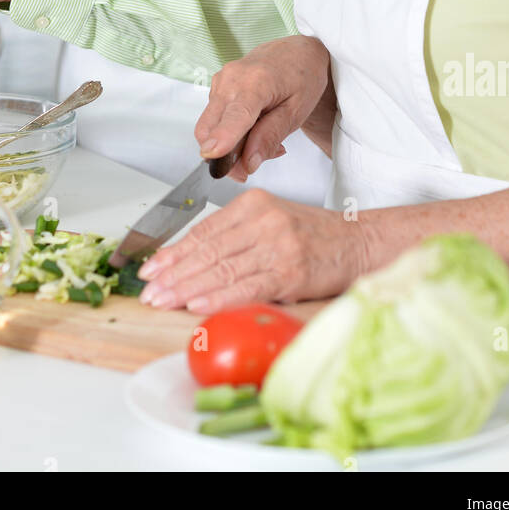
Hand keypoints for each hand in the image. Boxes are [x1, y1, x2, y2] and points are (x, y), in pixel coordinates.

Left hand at [138, 189, 365, 312]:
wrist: (359, 243)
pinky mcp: (291, 270)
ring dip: (187, 289)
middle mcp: (263, 219)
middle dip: (173, 273)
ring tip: (164, 300)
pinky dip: (219, 297)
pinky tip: (197, 305)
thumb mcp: (271, 222)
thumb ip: (236, 236)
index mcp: (254, 204)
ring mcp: (277, 244)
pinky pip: (246, 286)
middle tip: (149, 290)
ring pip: (222, 268)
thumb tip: (191, 261)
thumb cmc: (314, 237)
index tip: (151, 268)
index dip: (173, 251)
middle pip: (208, 249)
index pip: (204, 230)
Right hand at [196, 36, 332, 181]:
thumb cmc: (302, 76)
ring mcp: (220, 80)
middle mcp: (231, 79)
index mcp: (256, 82)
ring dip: (229, 145)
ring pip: (210, 128)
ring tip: (261, 139)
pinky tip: (253, 128)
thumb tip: (249, 163)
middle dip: (224, 156)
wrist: (296, 51)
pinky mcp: (217, 86)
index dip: (222, 138)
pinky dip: (228, 132)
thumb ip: (271, 137)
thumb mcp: (297, 112)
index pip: (235, 115)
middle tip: (250, 166)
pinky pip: (214, 119)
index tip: (212, 155)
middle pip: (209, 128)